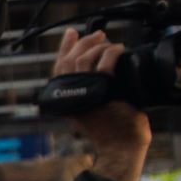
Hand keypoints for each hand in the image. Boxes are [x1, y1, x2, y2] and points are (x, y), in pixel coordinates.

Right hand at [52, 26, 149, 180]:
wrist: (121, 147)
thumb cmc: (110, 131)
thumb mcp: (88, 112)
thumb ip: (84, 94)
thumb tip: (91, 72)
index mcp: (64, 99)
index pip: (59, 67)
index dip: (64, 47)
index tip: (71, 33)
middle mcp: (71, 94)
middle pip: (70, 60)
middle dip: (83, 42)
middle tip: (98, 34)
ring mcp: (86, 92)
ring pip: (85, 59)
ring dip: (97, 46)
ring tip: (109, 42)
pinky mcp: (104, 91)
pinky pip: (105, 64)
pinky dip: (112, 53)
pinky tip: (118, 49)